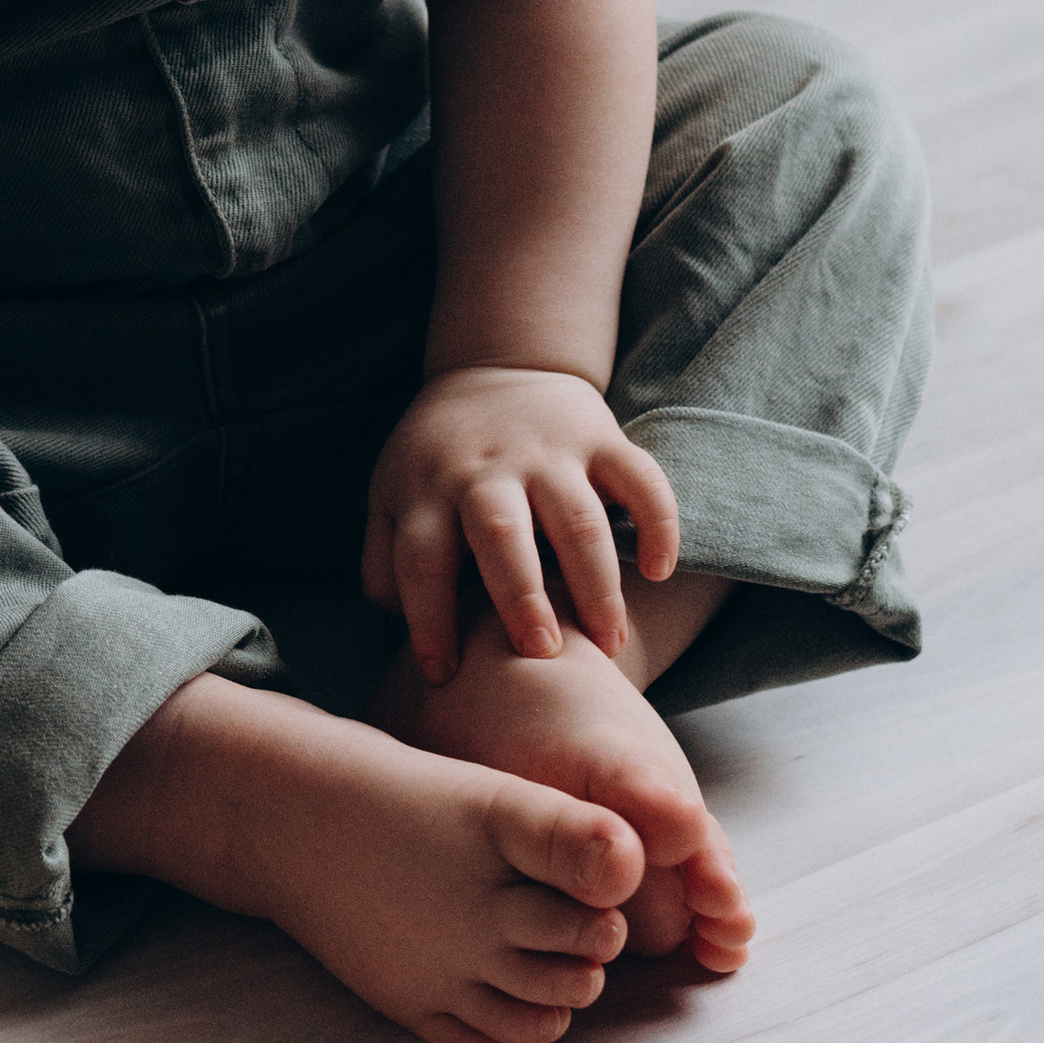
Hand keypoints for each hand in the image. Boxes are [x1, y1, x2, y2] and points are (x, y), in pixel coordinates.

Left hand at [362, 366, 677, 680]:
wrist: (499, 366)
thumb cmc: (439, 457)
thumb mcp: (391, 494)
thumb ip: (385, 559)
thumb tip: (397, 625)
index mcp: (429, 490)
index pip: (420, 560)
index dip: (429, 620)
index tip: (444, 676)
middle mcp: (487, 472)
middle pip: (500, 534)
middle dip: (521, 597)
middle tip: (542, 654)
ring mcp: (548, 453)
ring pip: (577, 519)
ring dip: (595, 583)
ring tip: (608, 642)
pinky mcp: (601, 439)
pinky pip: (640, 480)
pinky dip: (657, 523)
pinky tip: (658, 570)